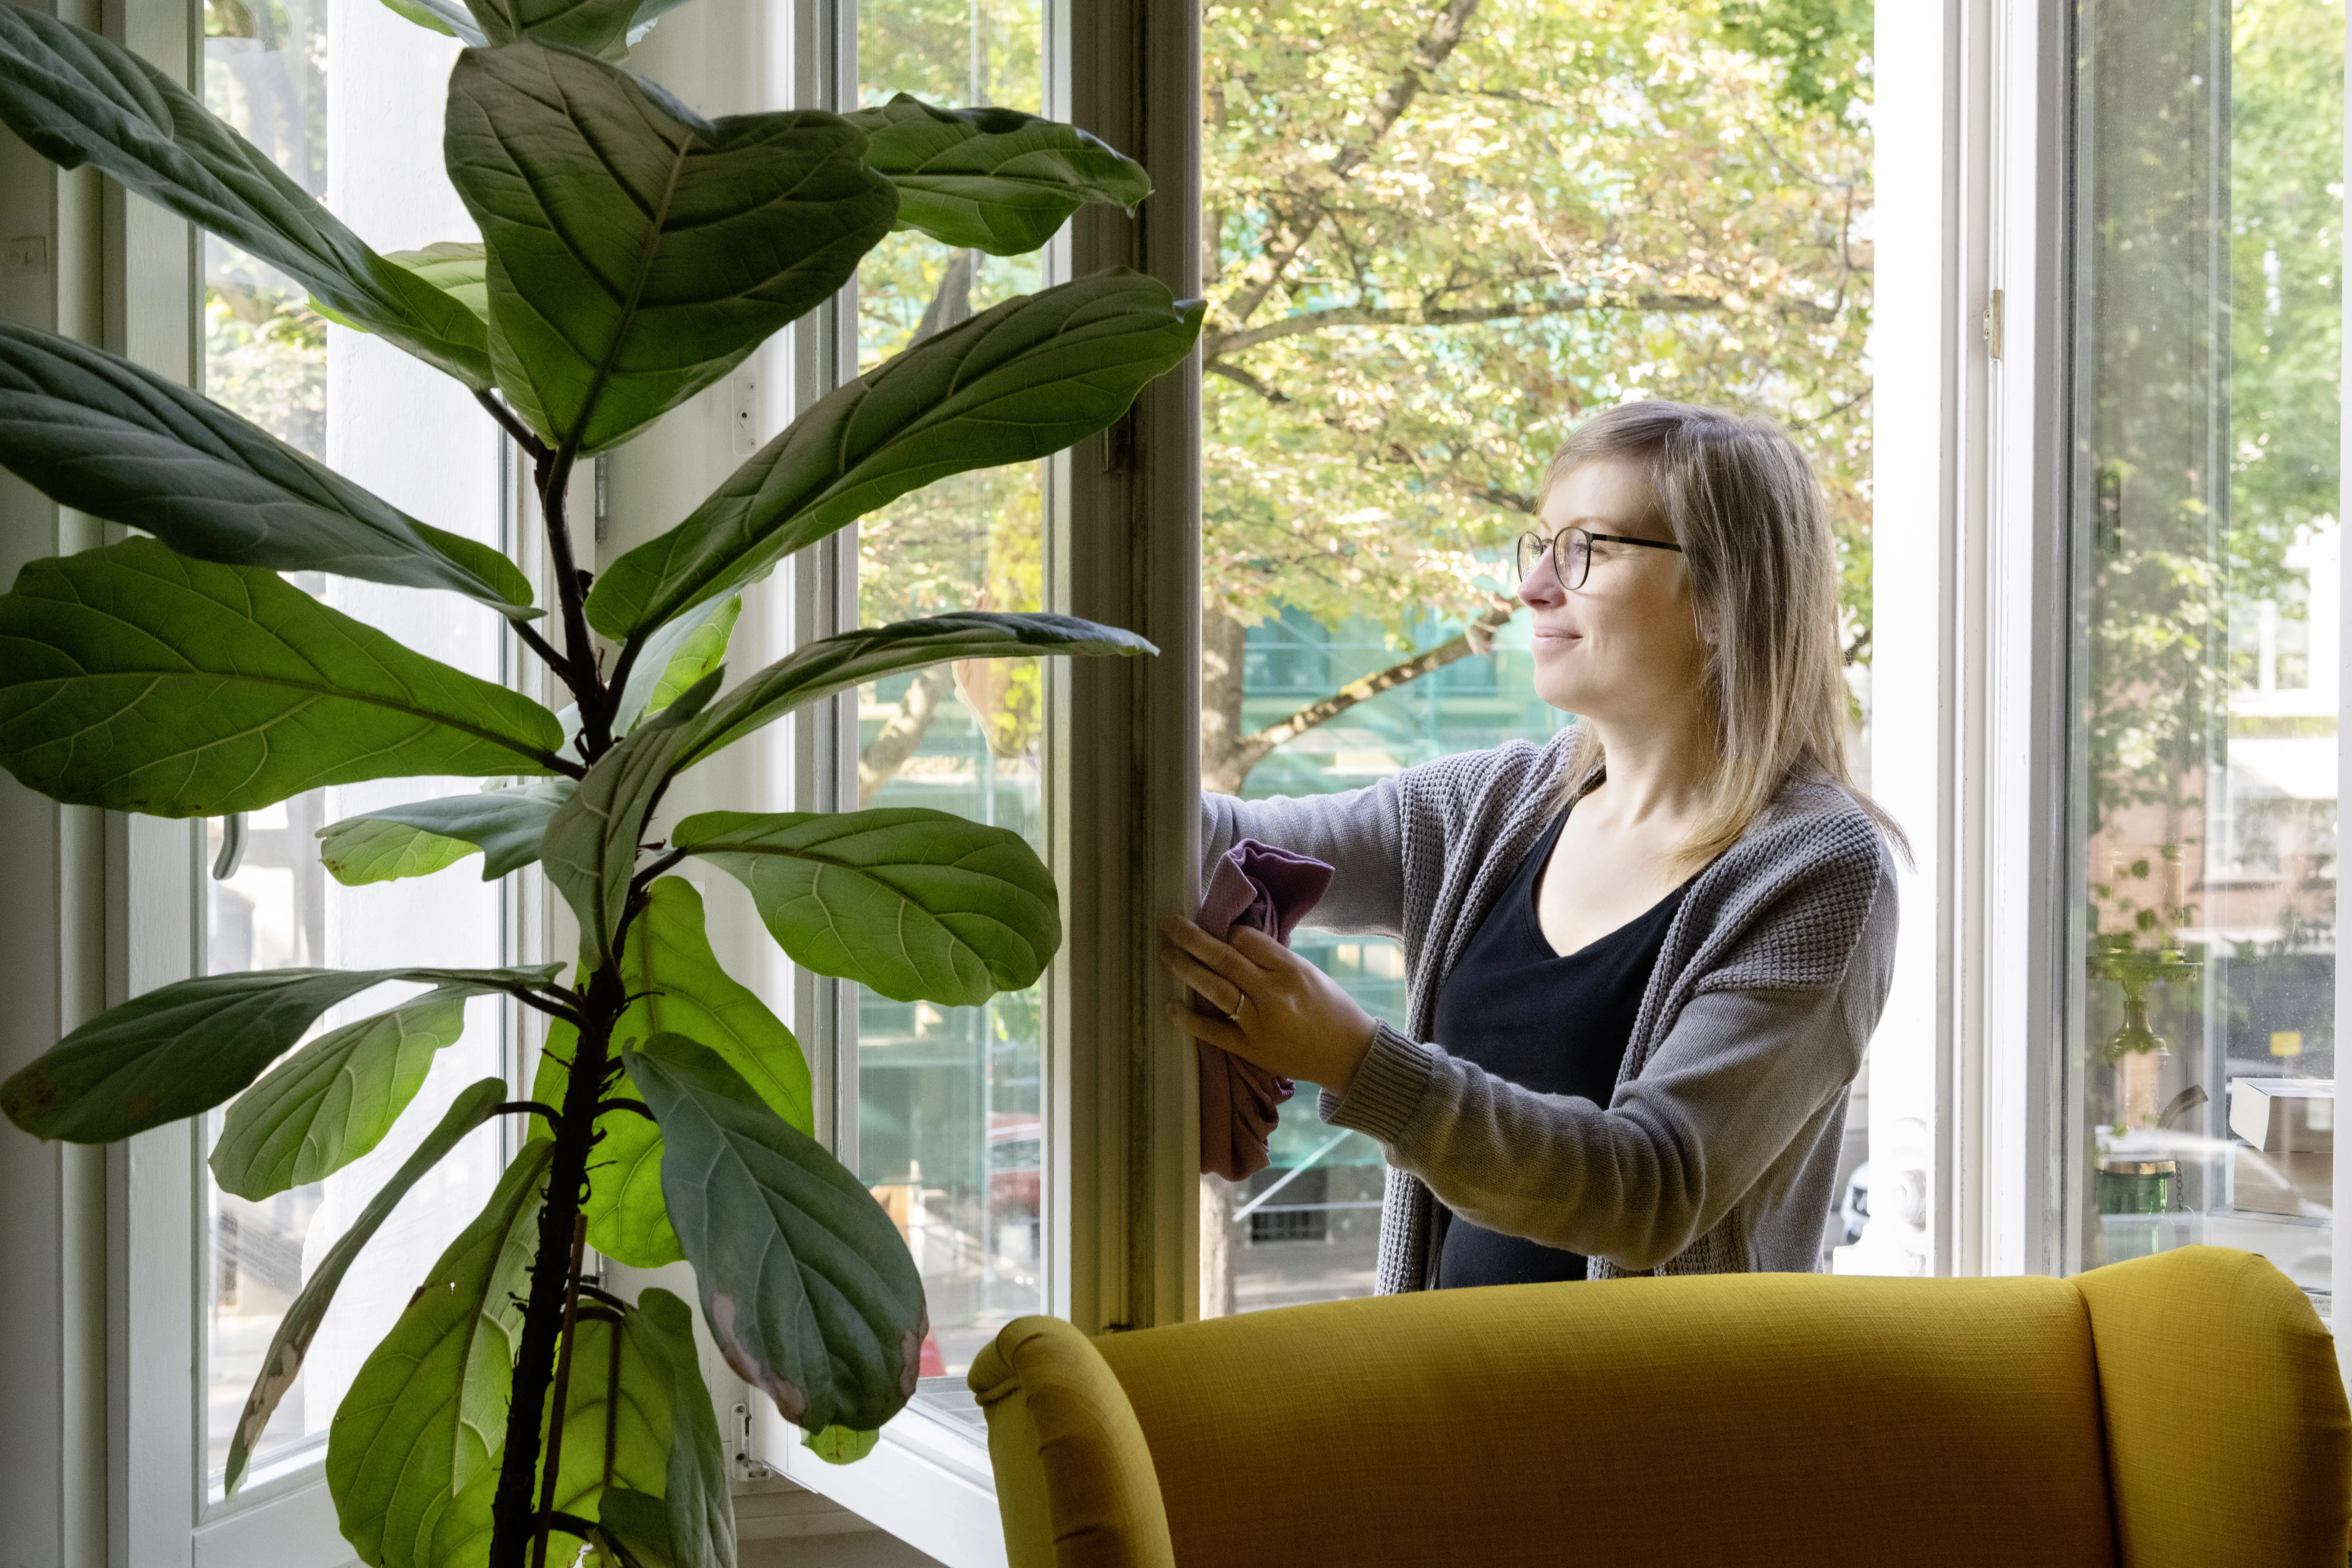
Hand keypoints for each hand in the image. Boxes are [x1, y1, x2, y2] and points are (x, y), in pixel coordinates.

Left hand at [1157, 914, 1378, 1097]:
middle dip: (1192, 938)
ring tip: (1166, 955)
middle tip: (1168, 923)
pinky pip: (1213, 1032)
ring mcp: (1259, 1023)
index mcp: (1291, 970)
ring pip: (1215, 990)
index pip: (1247, 939)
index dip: (1228, 931)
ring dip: (1187, 970)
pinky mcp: (1250, 1049)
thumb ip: (1274, 959)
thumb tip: (1235, 941)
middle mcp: (1273, 994)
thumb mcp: (1308, 973)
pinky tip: (1169, 1007)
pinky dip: (1189, 1020)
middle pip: (1224, 958)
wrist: (1348, 1055)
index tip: (1219, 929)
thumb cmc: (1330, 1009)